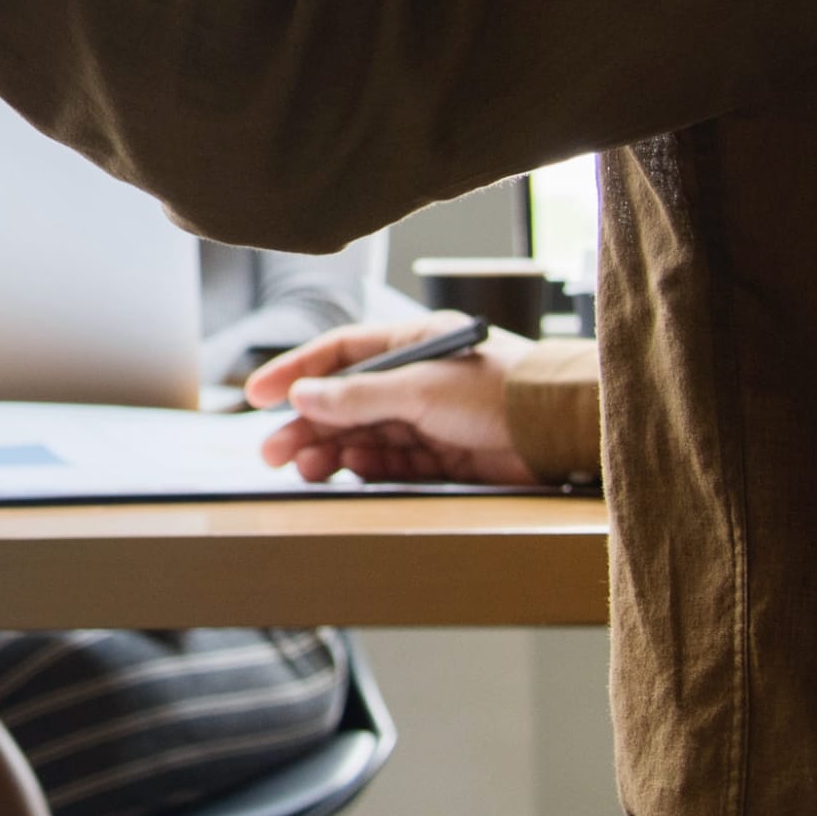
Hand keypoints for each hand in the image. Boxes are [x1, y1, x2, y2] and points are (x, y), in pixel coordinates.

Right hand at [248, 314, 538, 486]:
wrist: (559, 430)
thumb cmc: (499, 391)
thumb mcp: (419, 388)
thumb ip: (358, 395)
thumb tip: (303, 396)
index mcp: (410, 344)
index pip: (339, 354)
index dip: (295, 372)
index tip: (257, 395)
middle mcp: (417, 379)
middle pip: (346, 401)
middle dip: (307, 425)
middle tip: (271, 451)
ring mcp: (430, 418)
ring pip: (365, 435)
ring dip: (331, 450)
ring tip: (304, 469)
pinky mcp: (445, 454)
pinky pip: (393, 462)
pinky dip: (367, 467)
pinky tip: (347, 471)